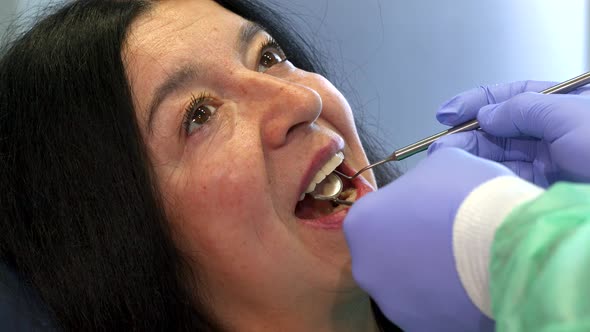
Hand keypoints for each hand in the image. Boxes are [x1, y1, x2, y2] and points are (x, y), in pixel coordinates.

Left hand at [344, 148, 507, 330]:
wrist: (508, 249)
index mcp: (362, 221)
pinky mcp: (416, 326)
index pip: (377, 212)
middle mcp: (364, 265)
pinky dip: (443, 298)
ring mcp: (389, 300)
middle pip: (386, 251)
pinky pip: (428, 307)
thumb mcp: (446, 162)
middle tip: (447, 236)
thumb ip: (425, 171)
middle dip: (412, 244)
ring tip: (463, 263)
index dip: (406, 208)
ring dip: (426, 273)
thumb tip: (430, 178)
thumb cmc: (468, 196)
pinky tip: (468, 286)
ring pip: (406, 283)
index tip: (431, 209)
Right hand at [430, 80, 589, 186]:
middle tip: (441, 146)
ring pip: (501, 157)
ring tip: (445, 163)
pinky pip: (508, 181)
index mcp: (565, 105)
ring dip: (472, 159)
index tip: (447, 113)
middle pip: (501, 129)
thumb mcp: (571, 117)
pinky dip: (486, 180)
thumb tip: (487, 114)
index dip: (477, 102)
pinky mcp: (544, 191)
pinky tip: (469, 180)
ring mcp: (550, 163)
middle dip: (469, 135)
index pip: (513, 96)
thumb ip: (523, 109)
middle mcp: (555, 133)